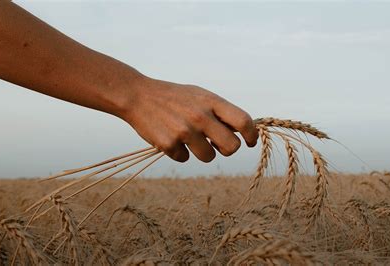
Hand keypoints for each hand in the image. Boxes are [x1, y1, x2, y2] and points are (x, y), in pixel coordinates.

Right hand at [120, 77, 257, 161]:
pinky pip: (184, 159)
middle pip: (231, 147)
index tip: (250, 142)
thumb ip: (219, 111)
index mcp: (211, 102)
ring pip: (209, 157)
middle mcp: (200, 116)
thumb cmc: (173, 97)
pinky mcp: (169, 144)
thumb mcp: (199, 95)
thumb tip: (241, 132)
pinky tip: (170, 138)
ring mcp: (184, 131)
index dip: (251, 135)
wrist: (138, 96)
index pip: (243, 121)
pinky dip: (179, 152)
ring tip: (190, 139)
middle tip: (218, 145)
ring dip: (203, 152)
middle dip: (227, 149)